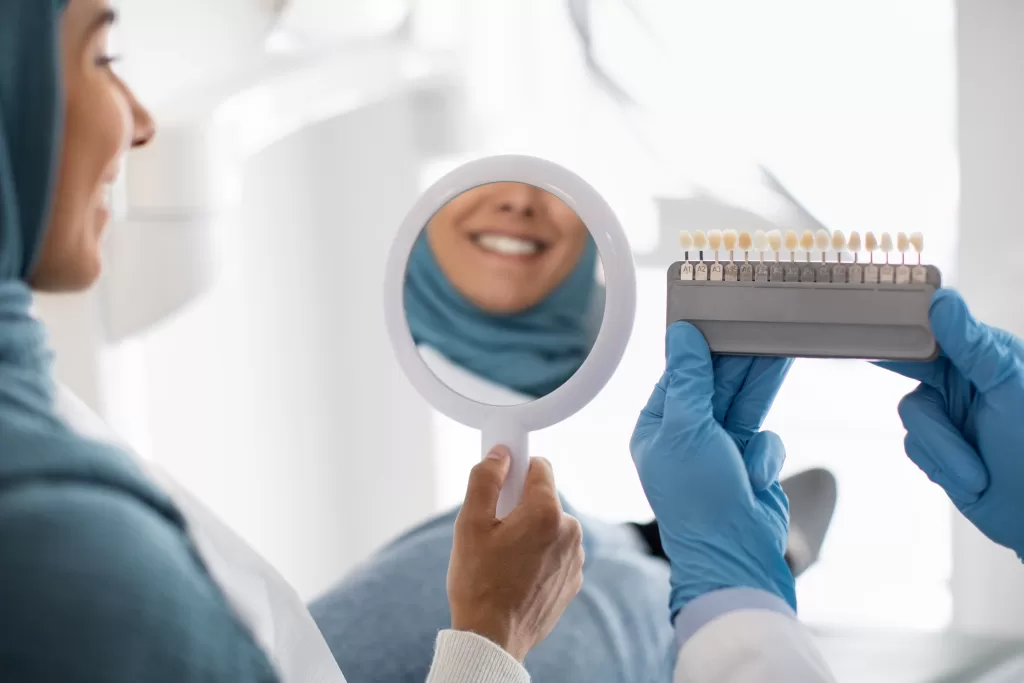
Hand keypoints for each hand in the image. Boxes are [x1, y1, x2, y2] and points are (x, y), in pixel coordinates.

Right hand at [447, 448, 583, 660]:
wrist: (493, 638)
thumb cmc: (479, 582)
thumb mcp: (469, 524)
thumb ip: (486, 479)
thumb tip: (501, 453)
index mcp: (547, 512)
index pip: (540, 466)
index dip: (516, 470)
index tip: (500, 485)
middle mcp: (570, 531)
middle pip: (543, 498)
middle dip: (520, 506)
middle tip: (494, 531)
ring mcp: (575, 557)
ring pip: (550, 526)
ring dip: (530, 532)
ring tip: (503, 559)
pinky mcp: (573, 579)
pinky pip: (556, 551)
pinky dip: (539, 555)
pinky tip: (516, 574)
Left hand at [630, 322, 795, 617]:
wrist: (736, 556)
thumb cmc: (699, 499)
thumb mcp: (688, 430)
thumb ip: (689, 380)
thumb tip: (682, 335)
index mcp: (657, 427)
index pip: (679, 375)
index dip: (701, 347)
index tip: (720, 317)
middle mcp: (687, 435)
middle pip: (716, 383)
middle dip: (738, 359)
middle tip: (760, 323)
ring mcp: (719, 449)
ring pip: (744, 402)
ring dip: (760, 382)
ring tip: (781, 344)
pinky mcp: (749, 463)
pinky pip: (764, 437)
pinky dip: (764, 452)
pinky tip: (755, 473)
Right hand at [878, 288, 1023, 557]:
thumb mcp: (1009, 388)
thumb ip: (971, 345)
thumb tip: (941, 301)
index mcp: (986, 354)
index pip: (933, 328)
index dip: (903, 326)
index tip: (873, 323)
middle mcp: (964, 379)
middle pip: (912, 373)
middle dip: (931, 408)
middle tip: (922, 406)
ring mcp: (951, 414)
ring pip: (912, 416)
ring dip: (944, 449)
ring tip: (979, 471)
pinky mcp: (938, 446)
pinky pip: (914, 446)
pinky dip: (941, 464)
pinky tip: (971, 478)